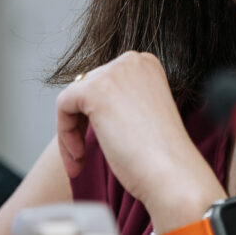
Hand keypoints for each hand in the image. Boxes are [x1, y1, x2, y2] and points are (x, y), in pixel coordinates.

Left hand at [55, 52, 223, 224]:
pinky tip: (79, 157)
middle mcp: (132, 61)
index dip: (96, 117)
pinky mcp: (95, 89)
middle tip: (83, 158)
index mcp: (147, 65)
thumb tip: (91, 106)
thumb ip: (120, 102)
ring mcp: (114, 72)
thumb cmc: (161, 156)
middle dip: (81, 126)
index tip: (99, 144)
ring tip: (79, 162)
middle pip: (87, 89)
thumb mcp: (142, 116)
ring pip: (72, 99)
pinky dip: (65, 135)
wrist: (172, 173)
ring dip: (71, 133)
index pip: (105, 83)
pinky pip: (63, 107)